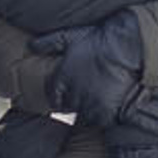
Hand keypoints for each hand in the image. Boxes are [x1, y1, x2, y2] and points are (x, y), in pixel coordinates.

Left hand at [30, 11, 143, 127]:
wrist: (125, 48)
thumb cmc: (99, 41)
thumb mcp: (72, 36)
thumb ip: (51, 42)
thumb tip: (31, 46)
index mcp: (62, 77)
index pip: (53, 97)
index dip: (59, 96)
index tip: (65, 96)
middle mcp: (73, 93)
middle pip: (69, 107)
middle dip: (75, 102)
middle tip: (86, 95)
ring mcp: (89, 104)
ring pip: (84, 115)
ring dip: (89, 109)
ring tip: (98, 100)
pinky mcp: (106, 112)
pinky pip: (100, 120)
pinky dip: (103, 115)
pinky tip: (109, 106)